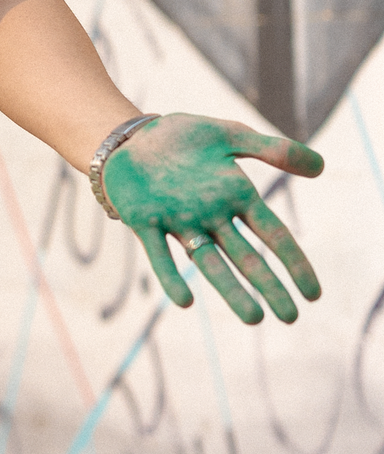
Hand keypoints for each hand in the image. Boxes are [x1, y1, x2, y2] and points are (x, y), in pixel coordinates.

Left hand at [102, 114, 323, 324]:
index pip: (273, 234)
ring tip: (254, 318)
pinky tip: (184, 301)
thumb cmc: (183, 138)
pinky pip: (160, 254)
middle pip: (246, 256)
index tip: (313, 294)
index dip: (294, 261)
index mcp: (236, 196)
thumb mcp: (231, 135)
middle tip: (290, 317)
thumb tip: (322, 167)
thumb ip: (273, 149)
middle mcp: (211, 216)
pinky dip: (171, 277)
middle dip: (268, 286)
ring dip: (231, 290)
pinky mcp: (145, 221)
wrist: (130, 136)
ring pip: (210, 262)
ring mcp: (179, 221)